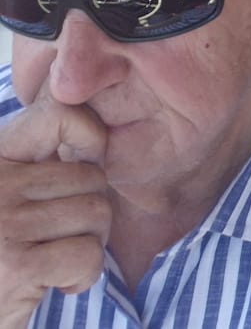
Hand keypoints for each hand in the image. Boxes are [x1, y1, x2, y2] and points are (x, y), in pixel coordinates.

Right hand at [0, 99, 110, 327]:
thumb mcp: (6, 195)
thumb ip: (36, 166)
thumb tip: (94, 139)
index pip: (57, 114)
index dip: (89, 135)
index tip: (85, 164)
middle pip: (89, 177)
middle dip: (90, 212)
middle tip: (63, 238)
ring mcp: (4, 223)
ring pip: (94, 214)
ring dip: (87, 245)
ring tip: (55, 261)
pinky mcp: (18, 265)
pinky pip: (86, 254)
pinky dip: (81, 276)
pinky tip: (53, 284)